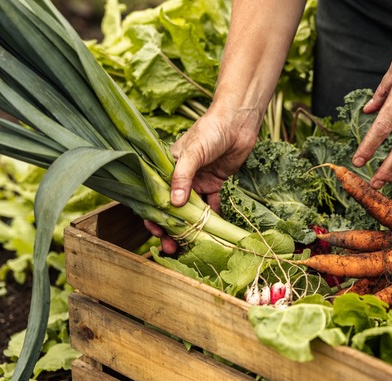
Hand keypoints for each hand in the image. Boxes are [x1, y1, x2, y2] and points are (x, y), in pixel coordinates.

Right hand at [145, 104, 261, 252]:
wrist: (238, 122)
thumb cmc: (210, 131)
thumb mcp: (193, 152)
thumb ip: (183, 177)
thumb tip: (174, 204)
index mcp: (166, 167)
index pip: (155, 196)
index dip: (153, 216)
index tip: (156, 232)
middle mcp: (180, 177)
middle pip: (172, 209)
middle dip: (171, 229)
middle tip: (172, 248)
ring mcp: (198, 182)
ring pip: (191, 211)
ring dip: (191, 228)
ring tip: (190, 247)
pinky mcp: (215, 184)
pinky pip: (212, 206)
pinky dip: (212, 218)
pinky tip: (214, 232)